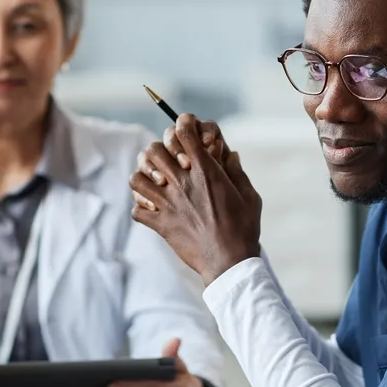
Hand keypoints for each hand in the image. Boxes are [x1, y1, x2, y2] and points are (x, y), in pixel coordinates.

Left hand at [128, 113, 261, 284]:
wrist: (230, 262)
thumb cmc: (244, 229)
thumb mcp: (249, 197)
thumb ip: (237, 172)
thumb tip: (230, 154)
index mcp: (206, 172)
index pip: (184, 132)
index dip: (183, 124)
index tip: (186, 130)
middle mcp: (183, 183)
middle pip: (154, 149)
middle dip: (160, 150)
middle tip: (169, 161)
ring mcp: (169, 204)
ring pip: (137, 177)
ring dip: (144, 177)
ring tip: (156, 184)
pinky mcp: (161, 225)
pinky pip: (137, 209)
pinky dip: (142, 207)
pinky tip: (154, 209)